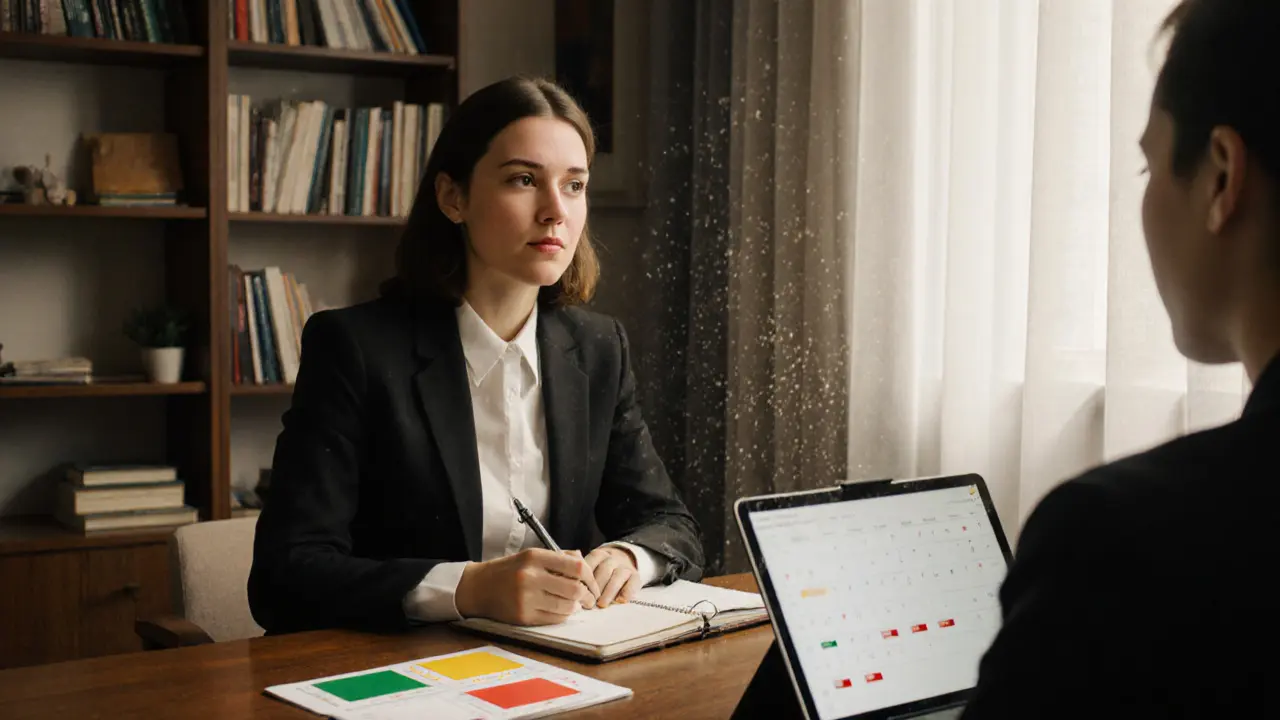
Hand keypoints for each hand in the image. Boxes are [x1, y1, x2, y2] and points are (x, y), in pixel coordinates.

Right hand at [455, 548, 597, 625]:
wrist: (478, 587)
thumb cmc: (508, 570)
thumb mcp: (530, 555)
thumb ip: (558, 557)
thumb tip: (583, 560)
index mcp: (534, 557)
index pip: (576, 566)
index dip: (590, 577)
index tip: (592, 583)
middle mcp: (530, 576)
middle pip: (574, 588)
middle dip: (587, 595)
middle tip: (589, 598)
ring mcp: (526, 598)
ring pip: (566, 606)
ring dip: (575, 607)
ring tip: (574, 604)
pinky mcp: (523, 616)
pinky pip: (554, 619)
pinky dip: (562, 615)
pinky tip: (560, 610)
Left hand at [583, 546, 641, 607]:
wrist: (624, 563)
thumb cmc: (601, 571)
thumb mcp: (591, 567)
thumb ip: (582, 575)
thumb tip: (573, 589)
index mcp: (598, 555)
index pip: (590, 563)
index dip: (584, 578)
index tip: (578, 591)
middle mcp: (613, 558)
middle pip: (604, 570)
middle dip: (596, 587)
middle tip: (589, 601)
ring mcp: (625, 567)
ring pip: (617, 577)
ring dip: (609, 592)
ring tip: (601, 604)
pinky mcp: (636, 576)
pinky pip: (632, 583)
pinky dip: (626, 592)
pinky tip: (619, 601)